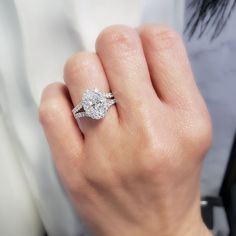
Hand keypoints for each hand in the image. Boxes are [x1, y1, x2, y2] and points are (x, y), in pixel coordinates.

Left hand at [39, 25, 211, 235]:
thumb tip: (138, 46)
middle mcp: (147, 133)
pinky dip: (58, 95)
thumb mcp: (192, 127)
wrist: (154, 230)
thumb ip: (171, 81)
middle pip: (116, 47)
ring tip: (94, 87)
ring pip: (79, 70)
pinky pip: (51, 107)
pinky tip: (72, 106)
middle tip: (114, 62)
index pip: (161, 44)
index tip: (139, 48)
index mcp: (184, 119)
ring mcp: (106, 152)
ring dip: (84, 69)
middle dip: (113, 44)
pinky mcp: (74, 168)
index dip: (145, 37)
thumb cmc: (173, 178)